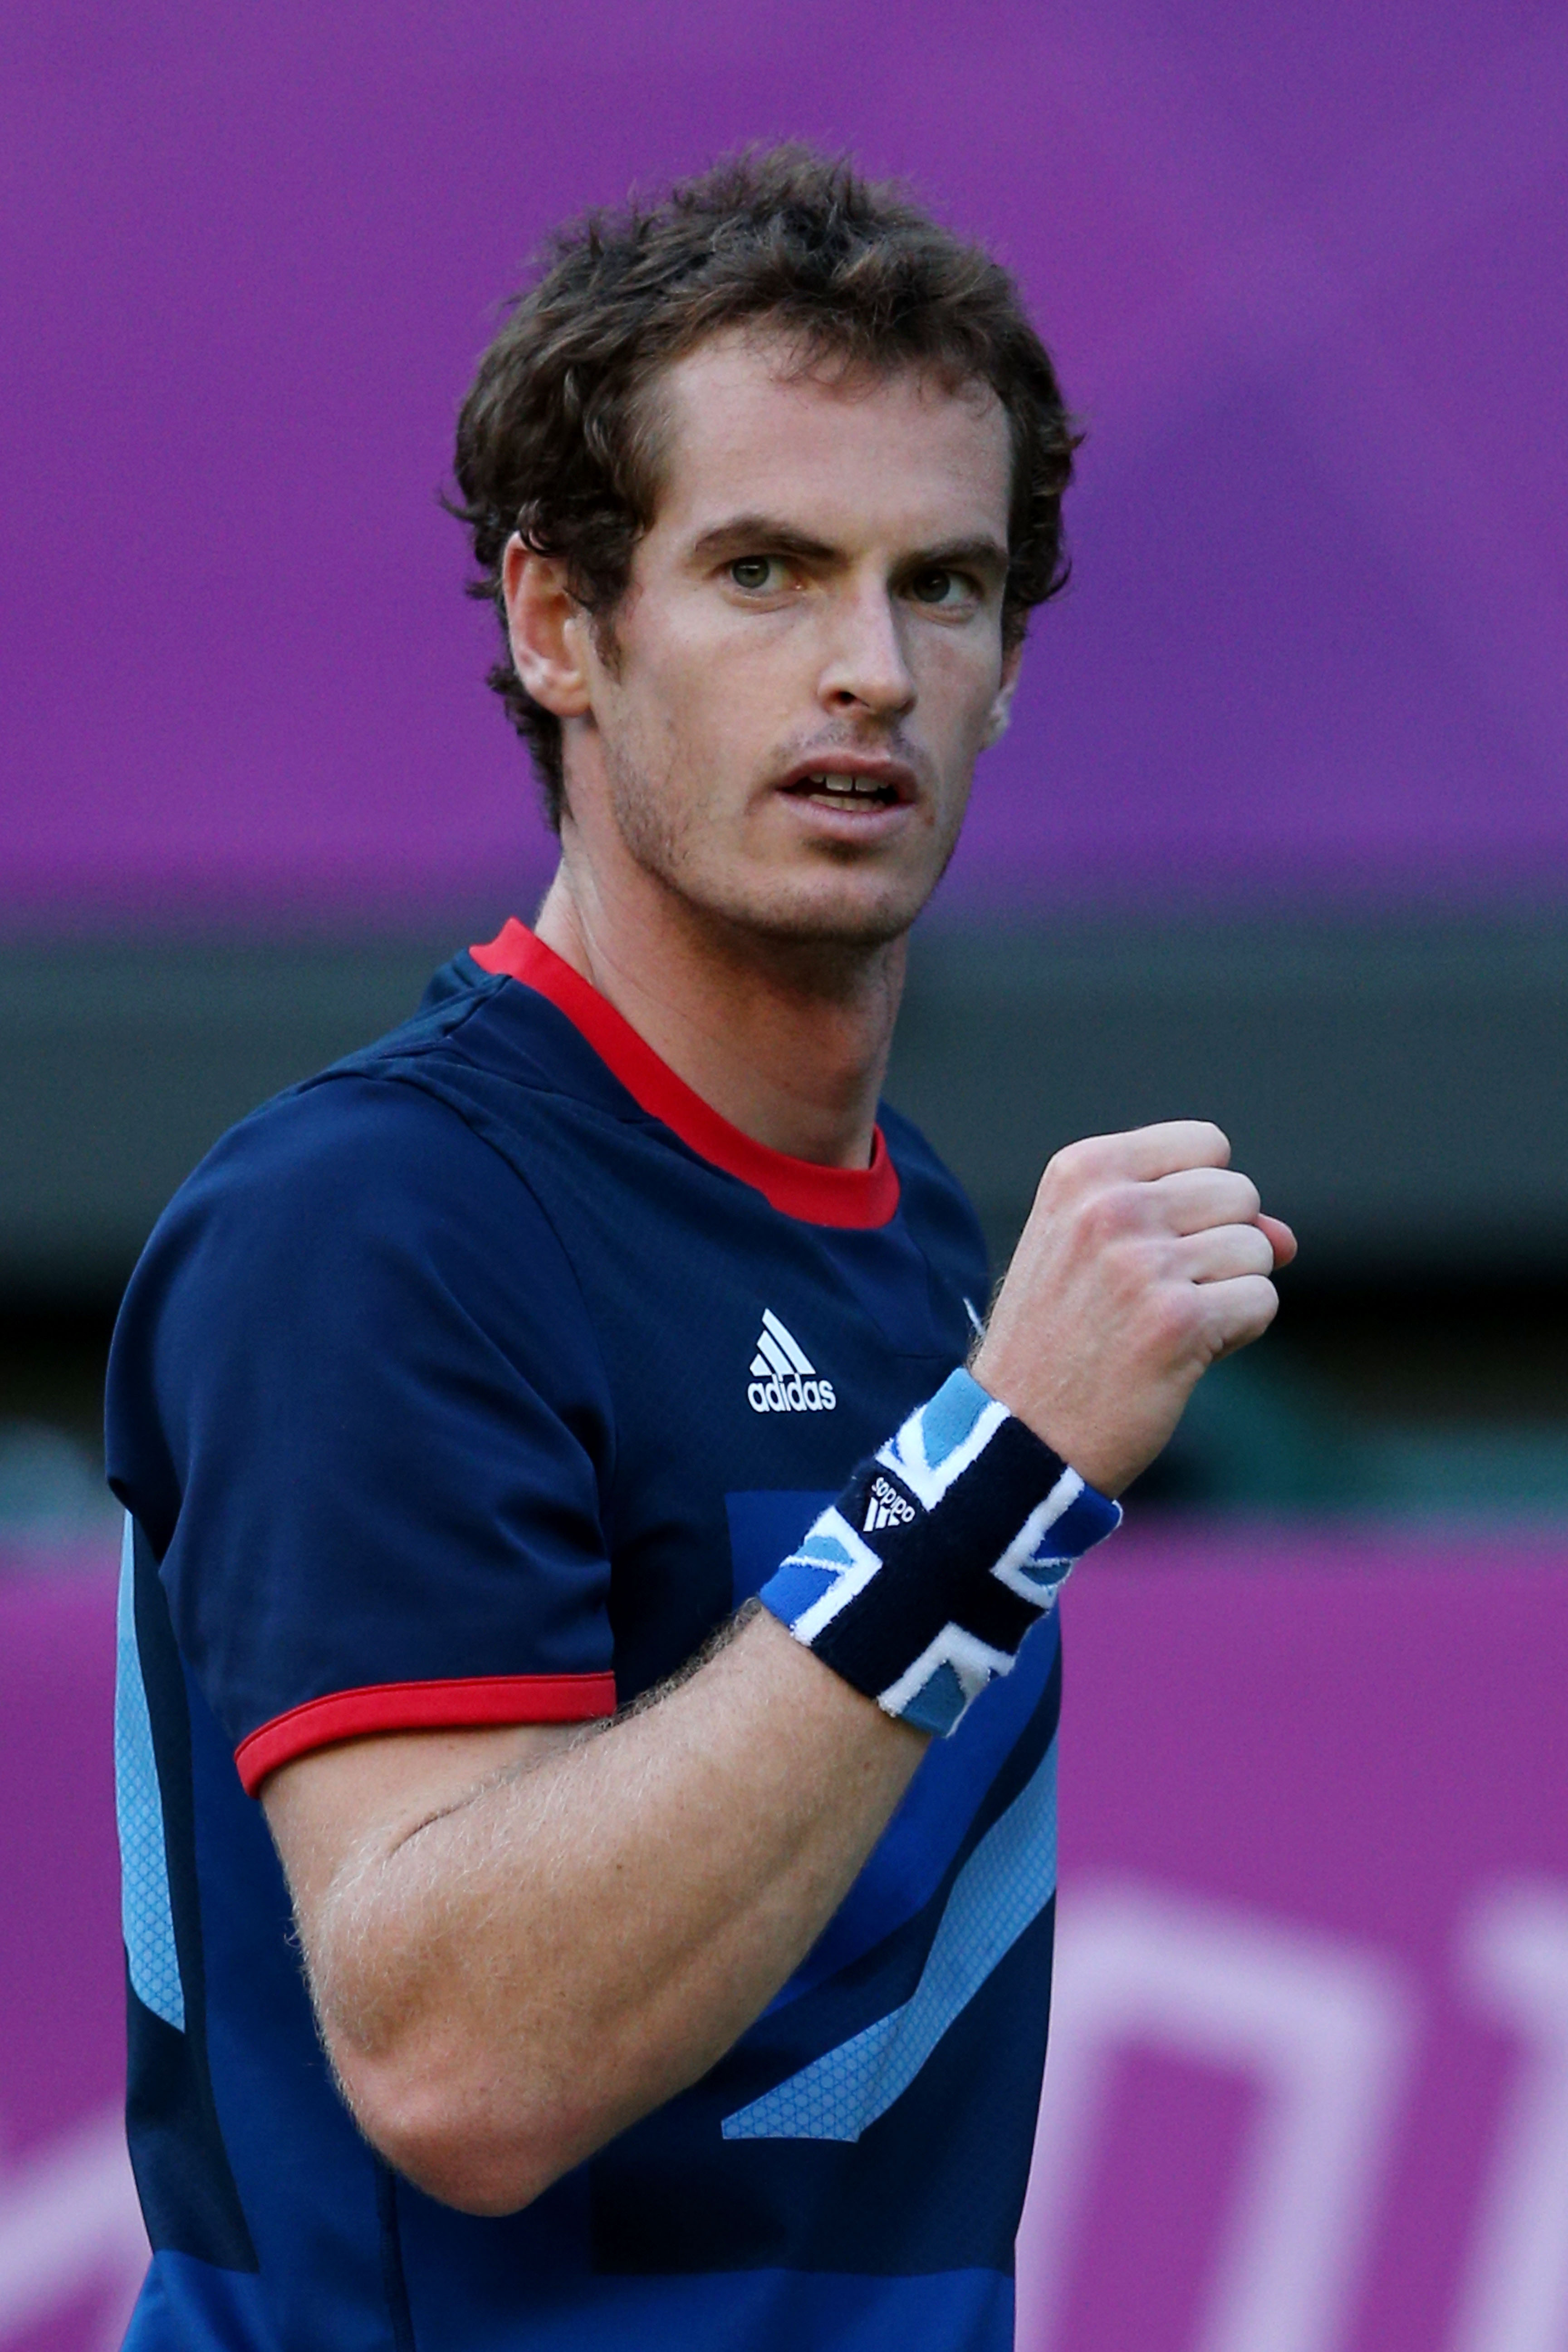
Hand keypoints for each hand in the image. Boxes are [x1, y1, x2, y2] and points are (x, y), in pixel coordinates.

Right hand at [970, 1121, 1295, 1496]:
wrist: (1020, 1433)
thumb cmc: (1060, 1337)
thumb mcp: (1094, 1250)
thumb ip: (1188, 1219)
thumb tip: (1286, 1238)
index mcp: (1081, 1171)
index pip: (1205, 1143)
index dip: (1201, 1198)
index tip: (1156, 1241)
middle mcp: (1110, 1206)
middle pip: (1238, 1193)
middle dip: (1221, 1243)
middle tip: (1158, 1292)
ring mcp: (1143, 1263)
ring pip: (1258, 1248)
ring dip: (1229, 1291)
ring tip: (1165, 1324)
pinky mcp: (1178, 1322)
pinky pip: (1260, 1301)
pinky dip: (1237, 1331)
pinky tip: (1182, 1353)